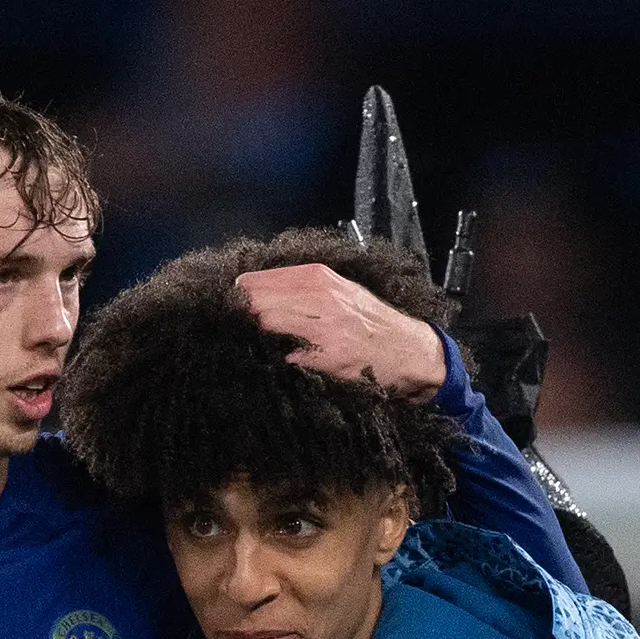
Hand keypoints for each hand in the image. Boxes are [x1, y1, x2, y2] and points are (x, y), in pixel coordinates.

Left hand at [235, 261, 447, 395]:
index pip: (258, 281)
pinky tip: (283, 361)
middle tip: (237, 329)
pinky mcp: (328, 355)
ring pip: (267, 322)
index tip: (230, 310)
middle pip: (257, 300)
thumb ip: (300, 291)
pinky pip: (287, 356)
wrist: (409, 350)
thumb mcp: (338, 292)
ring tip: (255, 343)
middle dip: (242, 316)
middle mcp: (320, 295)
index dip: (239, 297)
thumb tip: (253, 294)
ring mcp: (323, 325)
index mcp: (318, 277)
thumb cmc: (370, 323)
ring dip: (255, 335)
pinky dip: (280, 358)